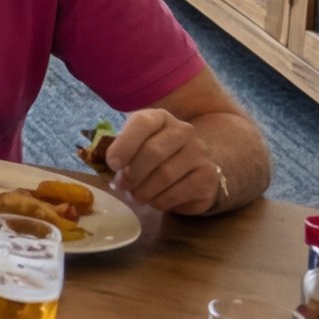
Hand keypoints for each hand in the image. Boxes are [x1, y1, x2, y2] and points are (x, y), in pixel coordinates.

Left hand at [102, 107, 227, 214]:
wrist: (190, 171)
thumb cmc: (152, 158)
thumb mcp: (134, 147)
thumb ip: (121, 152)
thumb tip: (111, 168)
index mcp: (160, 117)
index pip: (142, 123)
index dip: (124, 144)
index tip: (112, 164)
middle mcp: (183, 130)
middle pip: (153, 151)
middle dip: (132, 173)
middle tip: (121, 186)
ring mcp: (199, 153)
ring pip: (165, 174)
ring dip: (144, 190)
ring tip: (136, 196)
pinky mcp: (208, 176)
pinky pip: (179, 192)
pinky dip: (160, 200)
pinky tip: (154, 201)